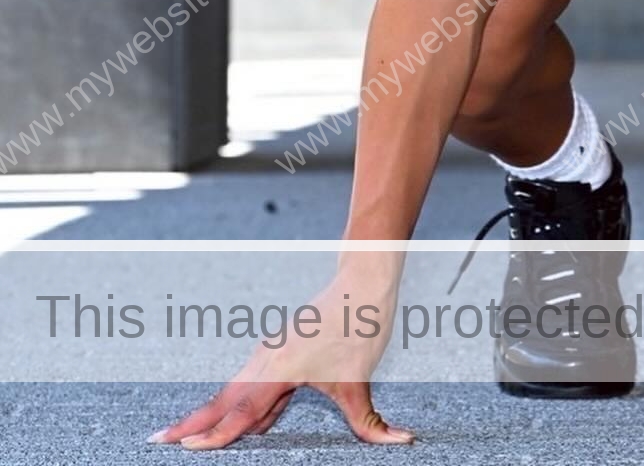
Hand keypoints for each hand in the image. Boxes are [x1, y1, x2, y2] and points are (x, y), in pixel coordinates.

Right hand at [148, 267, 414, 449]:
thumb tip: (403, 441)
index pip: (242, 412)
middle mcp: (268, 360)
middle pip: (224, 400)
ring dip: (209, 413)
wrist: (363, 281)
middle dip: (191, 423)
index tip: (184, 447)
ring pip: (235, 390)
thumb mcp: (362, 381)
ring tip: (180, 435)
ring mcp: (271, 353)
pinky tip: (235, 423)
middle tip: (156, 441)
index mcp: (281, 370)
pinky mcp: (279, 350)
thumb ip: (370, 422)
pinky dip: (236, 402)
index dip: (214, 434)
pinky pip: (252, 383)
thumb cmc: (362, 327)